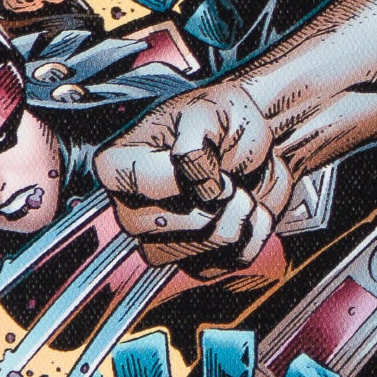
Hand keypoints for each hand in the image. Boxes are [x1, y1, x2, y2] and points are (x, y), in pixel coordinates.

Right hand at [97, 83, 287, 262]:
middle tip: (233, 182)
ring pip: (186, 252)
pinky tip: (251, 215)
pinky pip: (217, 266)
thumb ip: (194, 134)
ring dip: (232, 224)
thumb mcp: (209, 110)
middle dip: (212, 204)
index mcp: (120, 164)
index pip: (141, 182)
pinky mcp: (191, 258)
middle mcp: (131, 206)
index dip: (187, 178)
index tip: (214, 169)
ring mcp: (158, 236)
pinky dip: (247, 240)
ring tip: (245, 197)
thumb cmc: (224, 121)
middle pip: (160, 227)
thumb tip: (184, 162)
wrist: (257, 144)